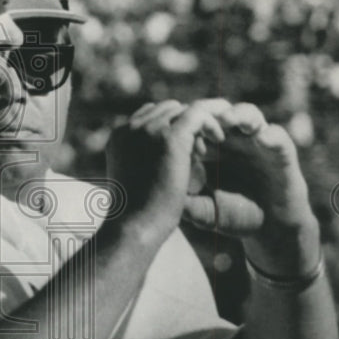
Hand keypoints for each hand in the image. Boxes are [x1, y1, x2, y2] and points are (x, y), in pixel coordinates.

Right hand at [106, 100, 225, 237]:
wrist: (135, 228)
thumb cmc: (136, 217)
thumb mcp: (135, 182)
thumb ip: (143, 163)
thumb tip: (159, 161)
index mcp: (119, 137)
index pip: (149, 116)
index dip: (169, 128)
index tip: (184, 151)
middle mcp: (131, 128)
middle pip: (166, 109)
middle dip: (184, 125)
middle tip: (198, 152)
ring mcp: (149, 130)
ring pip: (181, 109)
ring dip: (198, 125)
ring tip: (208, 148)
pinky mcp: (170, 137)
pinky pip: (198, 114)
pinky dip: (211, 123)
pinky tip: (220, 138)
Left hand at [181, 102, 319, 275]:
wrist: (270, 230)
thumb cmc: (234, 216)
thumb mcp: (202, 209)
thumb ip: (182, 200)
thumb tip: (155, 194)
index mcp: (212, 148)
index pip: (195, 125)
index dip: (186, 127)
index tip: (177, 138)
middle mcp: (235, 139)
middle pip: (219, 112)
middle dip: (207, 112)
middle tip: (198, 118)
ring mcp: (258, 142)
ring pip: (247, 114)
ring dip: (237, 114)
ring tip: (227, 119)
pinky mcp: (282, 151)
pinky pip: (277, 136)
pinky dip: (269, 133)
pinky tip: (261, 137)